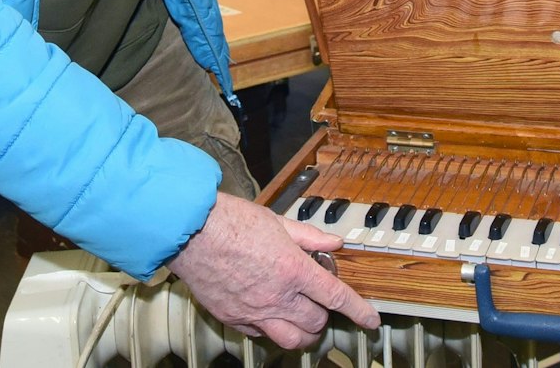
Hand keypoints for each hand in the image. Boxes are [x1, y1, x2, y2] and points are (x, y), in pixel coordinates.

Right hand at [166, 193, 379, 347]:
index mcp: (292, 269)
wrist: (189, 230)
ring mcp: (254, 311)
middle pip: (316, 322)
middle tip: (320, 302)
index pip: (336, 298)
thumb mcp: (278, 221)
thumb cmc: (230, 221)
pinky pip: (261, 335)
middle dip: (324, 315)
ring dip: (303, 333)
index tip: (370, 320)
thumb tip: (334, 243)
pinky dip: (272, 329)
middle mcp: (277, 296)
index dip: (359, 312)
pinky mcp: (233, 318)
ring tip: (303, 321)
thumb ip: (309, 236)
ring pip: (292, 339)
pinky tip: (270, 315)